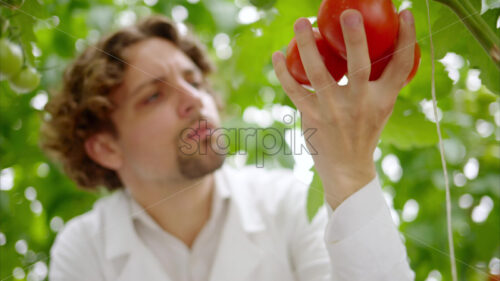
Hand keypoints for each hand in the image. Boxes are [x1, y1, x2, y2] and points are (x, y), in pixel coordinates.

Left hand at [272, 9, 415, 208]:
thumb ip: (381, 82)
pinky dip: (283, 72)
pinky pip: (294, 89)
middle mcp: (361, 104)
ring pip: (318, 73)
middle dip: (356, 39)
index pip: (401, 66)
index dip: (406, 38)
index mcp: (384, 100)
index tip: (406, 12)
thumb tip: (379, 47)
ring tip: (301, 22)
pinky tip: (277, 54)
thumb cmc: (364, 132)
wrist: (347, 170)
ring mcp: (334, 111)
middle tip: (349, 13)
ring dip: (307, 45)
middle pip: (360, 66)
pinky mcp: (312, 116)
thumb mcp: (382, 109)